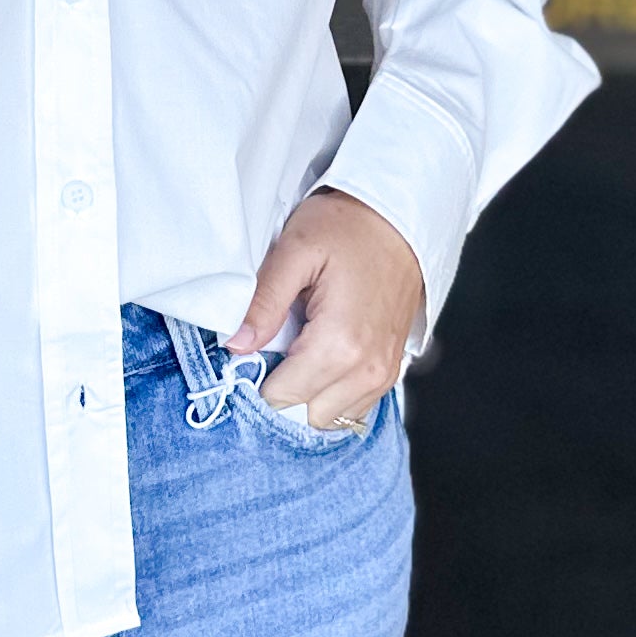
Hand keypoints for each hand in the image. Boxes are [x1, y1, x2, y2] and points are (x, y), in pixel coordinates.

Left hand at [231, 189, 422, 429]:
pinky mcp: (392, 369)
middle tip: (281, 343)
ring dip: (312, 392)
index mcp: (339, 344)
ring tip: (305, 347)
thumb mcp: (295, 251)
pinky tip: (326, 355)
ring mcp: (384, 373)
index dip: (260, 375)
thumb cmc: (349, 228)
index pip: (282, 397)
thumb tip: (236, 345)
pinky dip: (335, 391)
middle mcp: (367, 369)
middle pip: (307, 414)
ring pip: (332, 417)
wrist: (400, 219)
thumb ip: (263, 302)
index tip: (258, 347)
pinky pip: (356, 406)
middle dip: (287, 386)